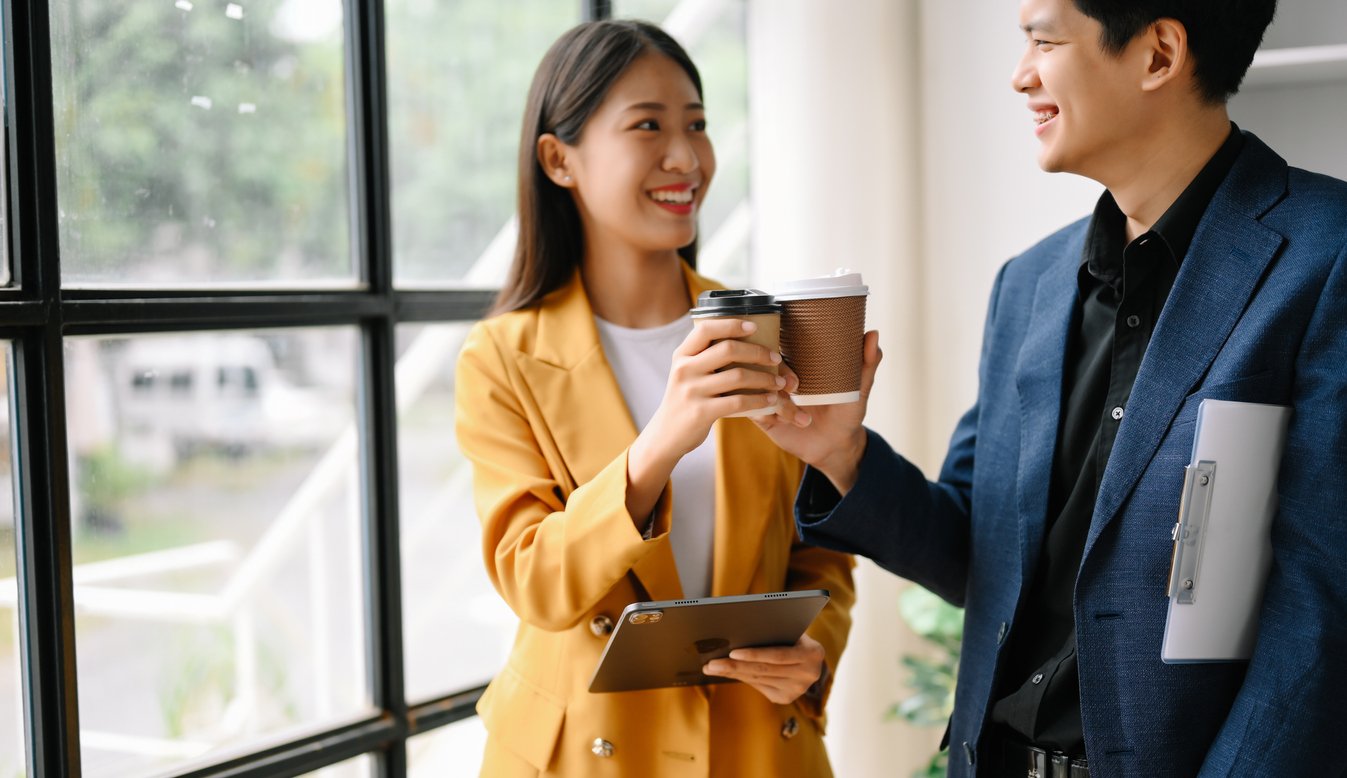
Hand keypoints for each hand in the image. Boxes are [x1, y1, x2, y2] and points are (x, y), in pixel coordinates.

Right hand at [636, 318, 784, 463]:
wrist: (667, 434)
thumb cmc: (686, 399)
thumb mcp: (686, 372)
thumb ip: (704, 356)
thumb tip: (741, 338)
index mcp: (682, 354)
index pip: (706, 329)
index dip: (732, 324)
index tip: (754, 326)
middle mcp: (684, 369)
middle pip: (728, 349)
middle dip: (758, 352)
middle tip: (776, 358)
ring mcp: (691, 390)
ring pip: (738, 376)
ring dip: (765, 378)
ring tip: (779, 382)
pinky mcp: (701, 412)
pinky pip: (738, 402)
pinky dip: (759, 400)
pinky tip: (770, 400)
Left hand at [702, 633, 825, 704]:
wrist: (810, 658)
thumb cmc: (794, 634)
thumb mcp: (791, 629)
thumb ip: (774, 629)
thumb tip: (737, 630)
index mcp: (813, 653)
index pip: (778, 655)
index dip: (754, 654)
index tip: (732, 652)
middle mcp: (808, 675)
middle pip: (764, 670)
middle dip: (734, 666)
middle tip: (711, 663)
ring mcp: (797, 690)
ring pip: (758, 679)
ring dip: (732, 673)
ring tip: (711, 667)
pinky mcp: (786, 698)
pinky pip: (758, 686)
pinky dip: (740, 678)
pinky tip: (725, 672)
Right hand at [754, 330, 881, 493]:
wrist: (838, 446)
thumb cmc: (847, 412)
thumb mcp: (858, 388)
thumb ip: (866, 363)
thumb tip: (874, 333)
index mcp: (797, 365)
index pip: (777, 346)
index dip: (778, 346)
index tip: (791, 354)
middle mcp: (779, 378)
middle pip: (763, 365)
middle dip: (777, 373)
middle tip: (796, 386)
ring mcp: (770, 397)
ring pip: (757, 389)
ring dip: (776, 399)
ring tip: (799, 414)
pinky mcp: (764, 419)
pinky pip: (752, 410)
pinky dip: (765, 413)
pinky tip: (785, 421)